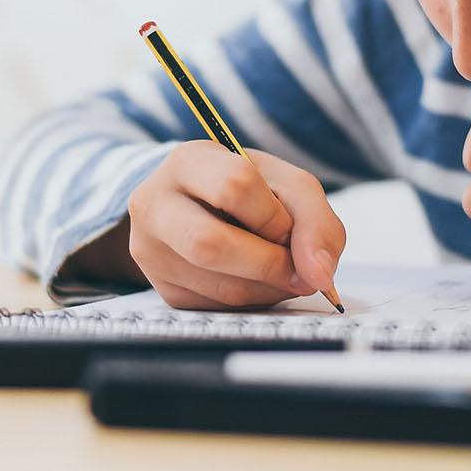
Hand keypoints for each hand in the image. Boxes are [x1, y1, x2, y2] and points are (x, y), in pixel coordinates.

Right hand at [126, 141, 344, 309]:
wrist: (203, 208)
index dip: (273, 216)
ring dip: (269, 289)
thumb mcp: (287, 185)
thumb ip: (316, 221)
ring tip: (279, 271)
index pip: (234, 186)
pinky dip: (253, 301)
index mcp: (188, 161)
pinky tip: (255, 280)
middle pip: (211, 244)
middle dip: (270, 264)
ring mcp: (151, 251)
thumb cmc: (248, 193)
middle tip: (297, 270)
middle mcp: (155, 204)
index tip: (289, 229)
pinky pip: (219, 309)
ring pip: (221, 287)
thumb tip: (319, 275)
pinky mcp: (163, 290)